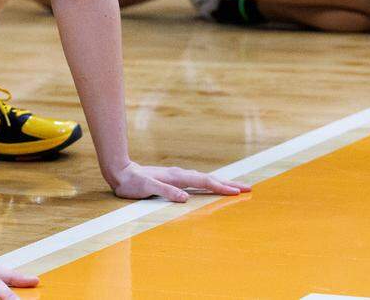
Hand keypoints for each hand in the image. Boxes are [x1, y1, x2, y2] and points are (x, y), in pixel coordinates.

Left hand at [106, 161, 250, 202]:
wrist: (122, 172)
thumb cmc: (132, 183)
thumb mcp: (147, 188)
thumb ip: (165, 192)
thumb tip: (185, 197)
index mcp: (177, 177)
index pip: (204, 182)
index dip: (221, 187)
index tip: (237, 191)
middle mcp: (180, 174)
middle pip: (210, 178)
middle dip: (229, 183)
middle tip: (248, 188)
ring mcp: (178, 176)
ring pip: (205, 179)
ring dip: (221, 183)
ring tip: (236, 188)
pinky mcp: (175, 179)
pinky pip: (197, 182)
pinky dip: (210, 183)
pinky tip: (213, 186)